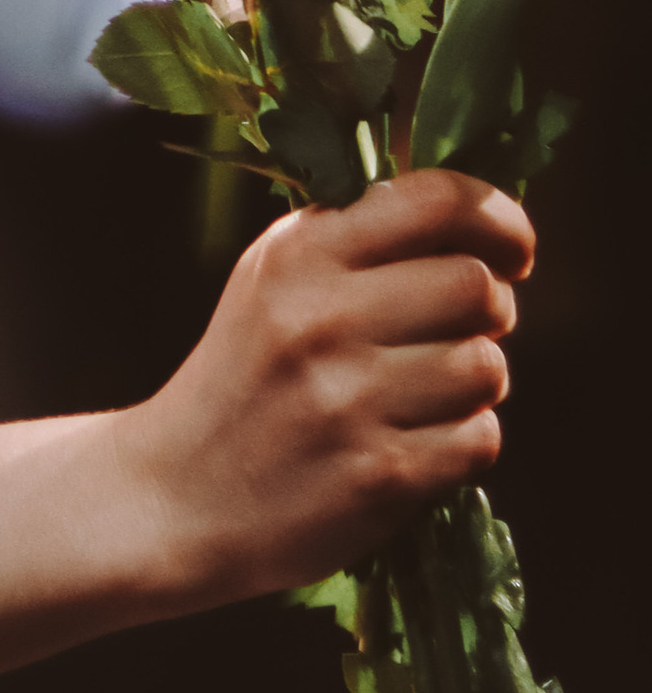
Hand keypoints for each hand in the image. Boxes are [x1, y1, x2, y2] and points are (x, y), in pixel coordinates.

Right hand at [118, 167, 530, 609]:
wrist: (179, 492)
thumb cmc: (244, 374)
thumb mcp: (272, 277)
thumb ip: (354, 237)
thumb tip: (468, 216)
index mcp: (300, 253)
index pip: (435, 199)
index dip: (498, 216)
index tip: (513, 249)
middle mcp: (322, 317)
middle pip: (477, 288)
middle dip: (493, 309)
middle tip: (466, 327)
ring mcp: (349, 399)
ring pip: (488, 367)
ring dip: (478, 381)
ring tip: (432, 390)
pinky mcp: (378, 474)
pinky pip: (480, 439)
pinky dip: (465, 441)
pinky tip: (419, 440)